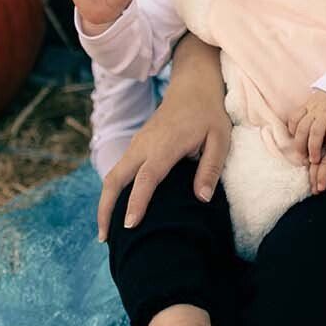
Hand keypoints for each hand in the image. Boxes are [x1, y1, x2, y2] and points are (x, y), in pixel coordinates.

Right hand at [96, 37, 230, 239]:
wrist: (193, 86)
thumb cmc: (210, 114)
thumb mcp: (220, 139)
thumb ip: (210, 168)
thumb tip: (202, 199)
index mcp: (165, 146)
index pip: (146, 178)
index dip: (136, 202)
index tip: (129, 226)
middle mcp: (144, 145)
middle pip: (115, 179)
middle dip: (106, 209)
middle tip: (105, 239)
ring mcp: (137, 144)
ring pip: (112, 175)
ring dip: (105, 202)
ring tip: (106, 232)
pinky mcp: (136, 145)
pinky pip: (119, 170)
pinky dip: (113, 190)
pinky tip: (117, 209)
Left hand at [288, 90, 325, 166]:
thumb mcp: (320, 102)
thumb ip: (311, 112)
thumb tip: (303, 129)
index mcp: (310, 105)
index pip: (294, 120)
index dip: (293, 134)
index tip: (298, 145)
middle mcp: (316, 109)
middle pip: (302, 129)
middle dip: (300, 146)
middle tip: (303, 159)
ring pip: (315, 132)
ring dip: (313, 148)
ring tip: (315, 160)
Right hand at [309, 124, 325, 194]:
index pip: (325, 164)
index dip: (320, 178)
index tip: (321, 189)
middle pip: (315, 161)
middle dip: (313, 178)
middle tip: (316, 191)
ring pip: (313, 157)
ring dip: (311, 172)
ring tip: (314, 186)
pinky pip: (315, 153)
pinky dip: (312, 164)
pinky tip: (314, 174)